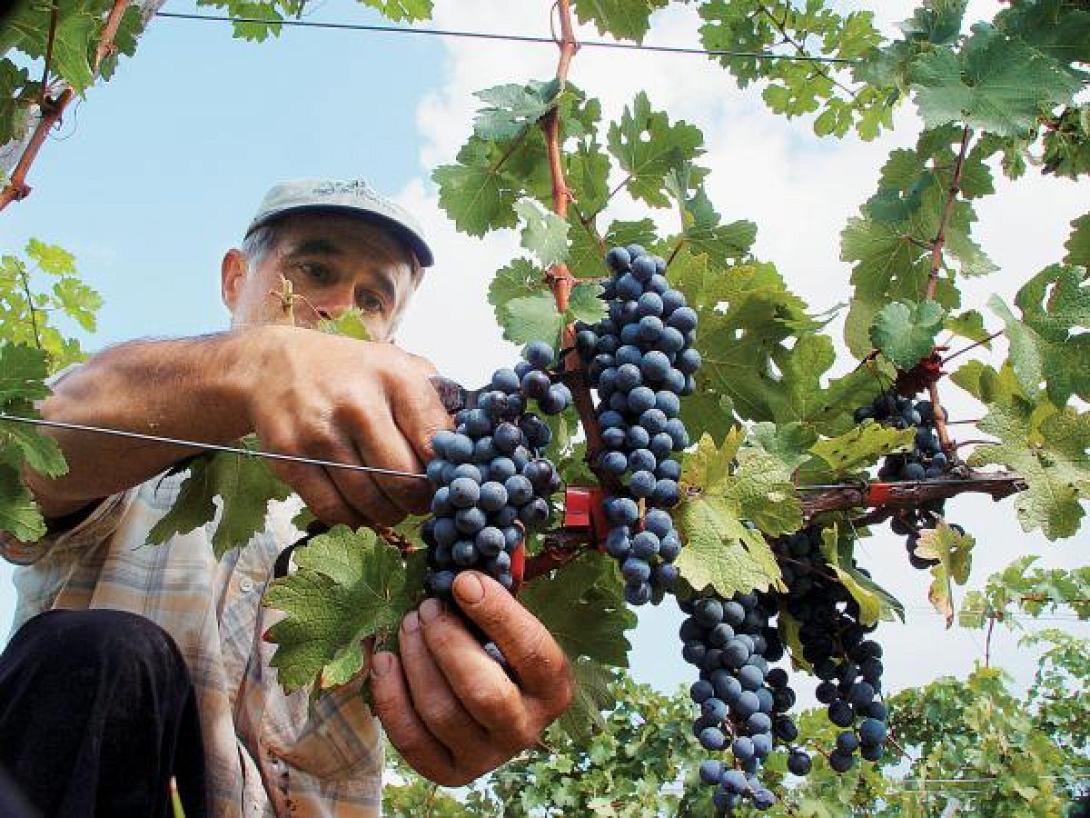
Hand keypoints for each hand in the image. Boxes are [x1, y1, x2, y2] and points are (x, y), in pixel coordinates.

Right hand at [246, 325, 449, 526]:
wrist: (271, 365)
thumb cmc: (349, 371)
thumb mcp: (397, 367)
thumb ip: (435, 402)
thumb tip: (470, 447)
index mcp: (394, 376)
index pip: (436, 441)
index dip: (447, 472)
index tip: (447, 480)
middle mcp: (357, 404)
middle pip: (404, 480)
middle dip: (419, 501)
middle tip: (422, 502)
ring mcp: (320, 434)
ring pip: (369, 502)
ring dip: (389, 514)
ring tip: (394, 506)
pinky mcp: (289, 460)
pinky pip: (333, 510)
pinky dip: (354, 519)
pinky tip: (361, 508)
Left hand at [369, 571, 573, 785]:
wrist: (487, 707)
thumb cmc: (498, 651)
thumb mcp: (509, 629)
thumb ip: (493, 605)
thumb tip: (458, 579)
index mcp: (553, 688)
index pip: (531, 652)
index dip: (496, 614)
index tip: (462, 582)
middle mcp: (525, 729)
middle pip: (483, 692)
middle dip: (447, 643)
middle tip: (426, 607)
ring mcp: (486, 757)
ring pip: (442, 713)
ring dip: (416, 661)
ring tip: (408, 624)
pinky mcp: (448, 772)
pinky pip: (411, 740)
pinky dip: (391, 696)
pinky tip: (385, 661)